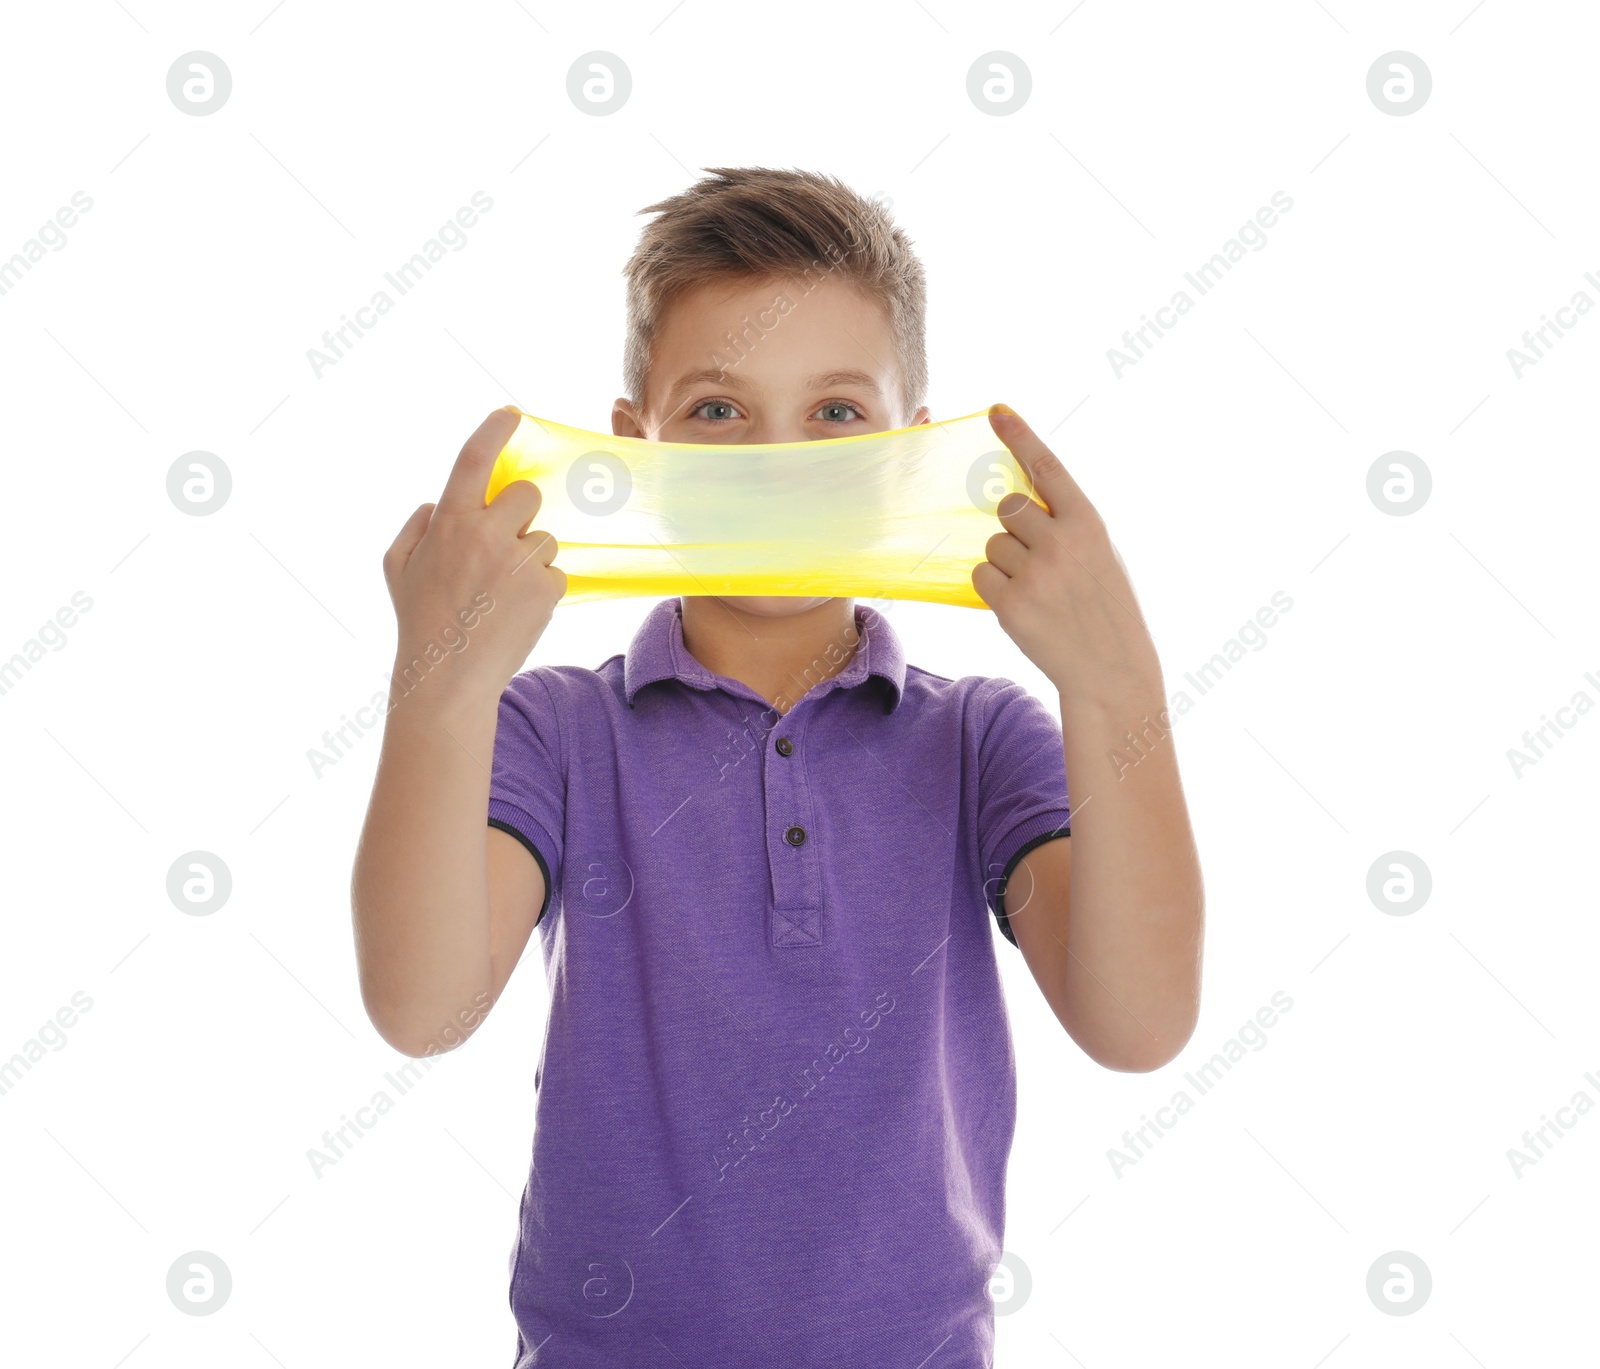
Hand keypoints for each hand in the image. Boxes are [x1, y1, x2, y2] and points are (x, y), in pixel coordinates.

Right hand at [383, 407, 566, 697]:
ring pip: (543, 539)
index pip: (475, 459)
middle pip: (527, 494)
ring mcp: (519, 561)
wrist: (449, 677)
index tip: (510, 414)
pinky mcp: (546, 589)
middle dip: (520, 514)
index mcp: (450, 522)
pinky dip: (541, 588)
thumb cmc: (420, 619)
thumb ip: (418, 525)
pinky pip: (555, 572)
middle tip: (502, 545)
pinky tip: (515, 611)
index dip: (494, 430)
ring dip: (529, 558)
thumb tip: (441, 502)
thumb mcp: (398, 566)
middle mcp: (486, 535)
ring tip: (501, 594)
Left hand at [972, 404, 1161, 702]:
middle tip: (1039, 560)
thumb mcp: (1101, 555)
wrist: (1111, 670)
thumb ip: (1067, 524)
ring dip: (1006, 563)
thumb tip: (1017, 503)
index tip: (996, 411)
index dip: (1019, 435)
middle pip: (1008, 508)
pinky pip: (982, 576)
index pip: (1047, 467)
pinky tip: (1024, 607)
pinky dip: (994, 589)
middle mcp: (1061, 541)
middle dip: (1015, 529)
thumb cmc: (1105, 608)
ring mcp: (1035, 572)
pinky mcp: (1011, 603)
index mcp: (1089, 523)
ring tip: (1040, 592)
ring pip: (992, 544)